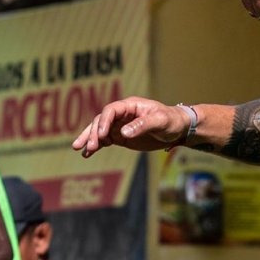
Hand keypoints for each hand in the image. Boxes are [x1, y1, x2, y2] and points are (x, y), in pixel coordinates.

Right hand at [72, 97, 190, 156]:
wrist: (178, 128)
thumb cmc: (171, 121)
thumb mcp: (160, 121)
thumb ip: (142, 125)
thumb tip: (123, 132)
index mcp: (130, 106)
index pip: (111, 111)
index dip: (104, 122)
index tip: (102, 135)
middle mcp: (122, 114)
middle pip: (101, 121)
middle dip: (94, 133)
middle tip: (89, 147)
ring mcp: (120, 125)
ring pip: (100, 131)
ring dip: (90, 139)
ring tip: (81, 151)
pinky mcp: (121, 137)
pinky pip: (105, 140)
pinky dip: (96, 146)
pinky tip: (87, 154)